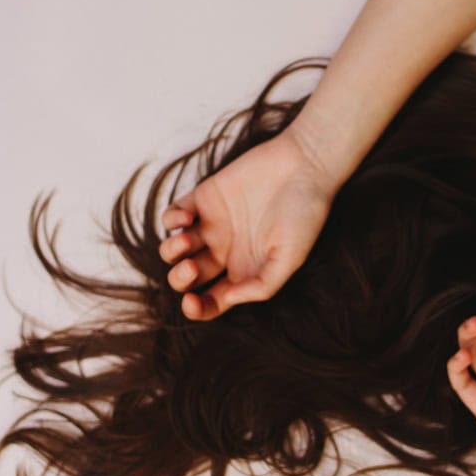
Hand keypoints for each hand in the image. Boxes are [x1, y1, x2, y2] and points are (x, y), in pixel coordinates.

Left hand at [159, 130, 336, 319]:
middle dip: (180, 279)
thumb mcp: (290, 259)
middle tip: (192, 267)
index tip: (191, 303)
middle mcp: (225, 251)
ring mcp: (212, 224)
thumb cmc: (304, 214)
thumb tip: (228, 299)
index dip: (197, 308)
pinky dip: (171, 219)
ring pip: (174, 249)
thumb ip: (261, 285)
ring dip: (171, 251)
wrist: (305, 166)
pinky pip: (173, 215)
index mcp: (244, 270)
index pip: (212, 300)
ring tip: (185, 240)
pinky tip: (187, 216)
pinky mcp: (204, 198)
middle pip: (187, 278)